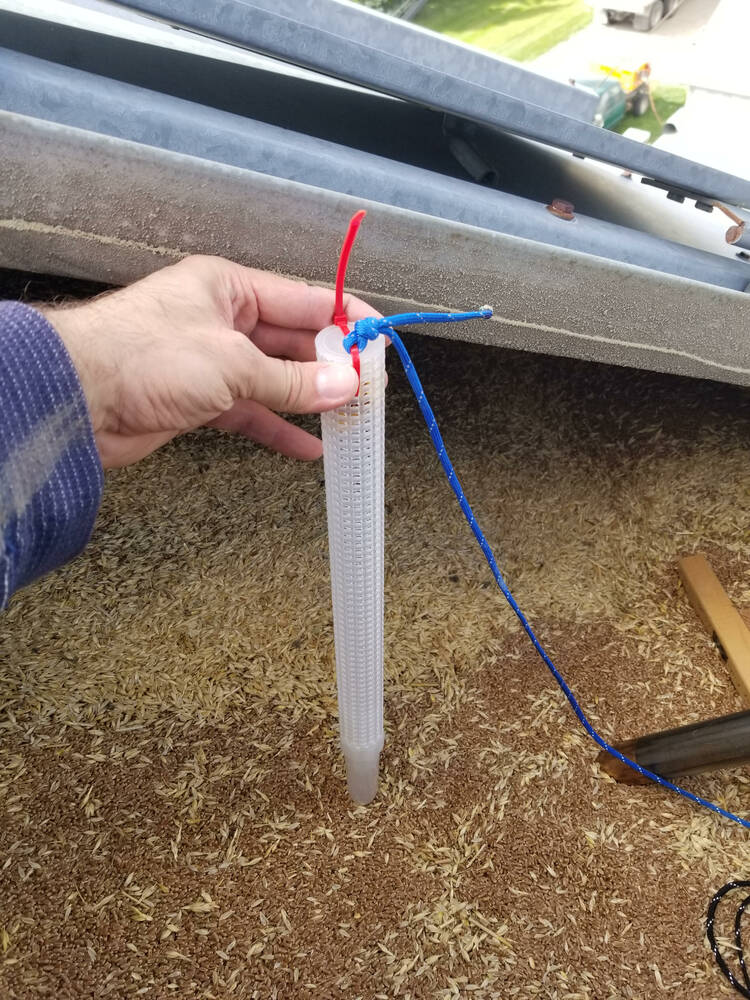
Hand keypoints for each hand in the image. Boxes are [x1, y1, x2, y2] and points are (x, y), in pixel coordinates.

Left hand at [43, 255, 377, 468]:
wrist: (77, 399)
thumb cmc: (142, 357)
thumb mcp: (231, 364)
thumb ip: (291, 380)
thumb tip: (342, 385)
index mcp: (229, 288)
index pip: (303, 299)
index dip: (345, 319)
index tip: (378, 339)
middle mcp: (222, 320)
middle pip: (291, 342)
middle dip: (329, 366)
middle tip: (369, 389)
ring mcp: (211, 361)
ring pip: (274, 380)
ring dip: (308, 401)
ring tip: (349, 419)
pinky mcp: (199, 400)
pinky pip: (251, 411)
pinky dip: (277, 428)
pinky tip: (307, 448)